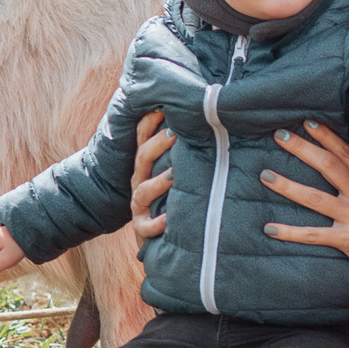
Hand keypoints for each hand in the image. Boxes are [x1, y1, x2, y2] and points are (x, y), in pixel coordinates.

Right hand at [129, 109, 175, 241]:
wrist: (163, 241)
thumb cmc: (175, 199)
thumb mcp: (176, 172)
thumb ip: (185, 150)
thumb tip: (209, 123)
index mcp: (147, 166)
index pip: (143, 138)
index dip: (149, 122)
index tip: (162, 107)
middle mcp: (140, 181)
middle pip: (142, 158)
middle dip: (156, 145)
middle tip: (174, 134)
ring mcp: (139, 205)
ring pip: (142, 191)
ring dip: (157, 182)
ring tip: (174, 175)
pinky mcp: (143, 228)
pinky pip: (145, 226)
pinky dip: (155, 223)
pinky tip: (168, 219)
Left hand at [259, 120, 348, 291]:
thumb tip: (344, 177)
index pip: (346, 153)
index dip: (326, 136)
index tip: (307, 122)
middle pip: (328, 165)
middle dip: (302, 148)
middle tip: (279, 135)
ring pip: (315, 198)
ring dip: (287, 186)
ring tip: (265, 176)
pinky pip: (314, 235)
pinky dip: (290, 233)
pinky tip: (270, 229)